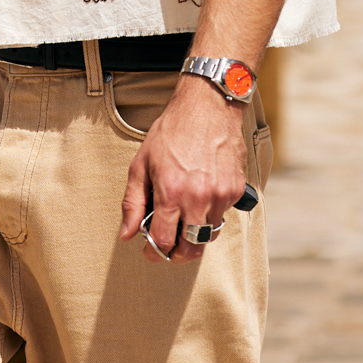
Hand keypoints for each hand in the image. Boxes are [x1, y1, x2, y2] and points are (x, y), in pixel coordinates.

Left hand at [117, 76, 249, 263]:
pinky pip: (222, 216)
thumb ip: (133, 202)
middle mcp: (198, 198)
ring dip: (195, 235)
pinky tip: (200, 200)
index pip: (164, 241)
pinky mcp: (236, 190)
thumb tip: (127, 234)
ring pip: (209, 235)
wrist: (207, 108)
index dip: (155, 252)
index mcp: (171, 193)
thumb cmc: (171, 133)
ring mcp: (220, 195)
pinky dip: (210, 216)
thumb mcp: (141, 164)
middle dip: (177, 254)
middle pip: (191, 248)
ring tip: (183, 222)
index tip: (151, 252)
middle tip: (169, 249)